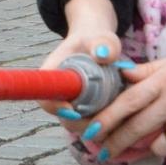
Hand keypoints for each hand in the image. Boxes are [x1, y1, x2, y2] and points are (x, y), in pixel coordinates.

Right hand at [39, 0, 121, 132]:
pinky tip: (121, 116)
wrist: (99, 46)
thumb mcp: (102, 38)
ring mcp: (72, 106)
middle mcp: (59, 94)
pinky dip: (106, 125)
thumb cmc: (97, 40)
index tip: (74, 110)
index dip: (55, 107)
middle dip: (83, 123)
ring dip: (97, 125)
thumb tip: (103, 55)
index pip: (44, 97)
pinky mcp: (85, 114)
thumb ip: (104, 43)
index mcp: (53, 74)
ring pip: (80, 126)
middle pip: (64, 119)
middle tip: (106, 116)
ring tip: (117, 113)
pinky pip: (92, 126)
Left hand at [87, 27, 165, 164]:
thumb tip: (123, 74)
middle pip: (137, 128)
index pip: (129, 102)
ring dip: (142, 149)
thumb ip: (149, 70)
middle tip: (102, 152)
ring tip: (129, 151)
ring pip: (157, 146)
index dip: (108, 119)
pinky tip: (163, 144)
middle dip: (116, 143)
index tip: (92, 131)